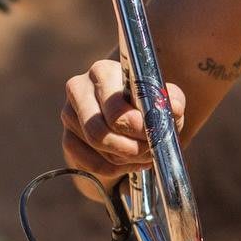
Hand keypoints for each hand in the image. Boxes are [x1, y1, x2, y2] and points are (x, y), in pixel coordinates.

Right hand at [61, 58, 187, 185]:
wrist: (128, 122)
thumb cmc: (146, 106)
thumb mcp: (163, 100)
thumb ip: (171, 101)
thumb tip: (173, 108)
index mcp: (103, 71)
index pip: (114, 107)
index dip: (138, 127)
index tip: (155, 133)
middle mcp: (79, 88)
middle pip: (99, 130)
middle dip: (131, 147)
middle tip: (151, 150)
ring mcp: (69, 114)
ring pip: (96, 147)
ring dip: (126, 158)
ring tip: (146, 155)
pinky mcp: (67, 138)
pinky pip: (90, 163)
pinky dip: (114, 168)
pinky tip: (130, 163)